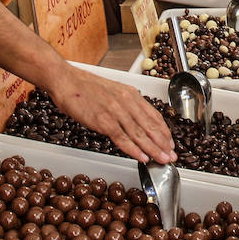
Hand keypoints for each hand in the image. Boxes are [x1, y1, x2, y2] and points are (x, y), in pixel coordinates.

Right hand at [50, 66, 176, 162]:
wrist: (66, 80)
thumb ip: (125, 104)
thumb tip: (134, 120)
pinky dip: (134, 150)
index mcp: (130, 94)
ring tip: (162, 159)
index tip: (170, 142)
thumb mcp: (112, 91)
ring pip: (140, 134)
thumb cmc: (85, 87)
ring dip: (153, 149)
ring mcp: (116, 111)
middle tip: (172, 155)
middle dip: (163, 143)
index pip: (154, 115)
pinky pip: (123, 138)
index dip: (164, 131)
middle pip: (150, 126)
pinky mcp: (103, 121)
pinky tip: (142, 157)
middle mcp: (127, 101)